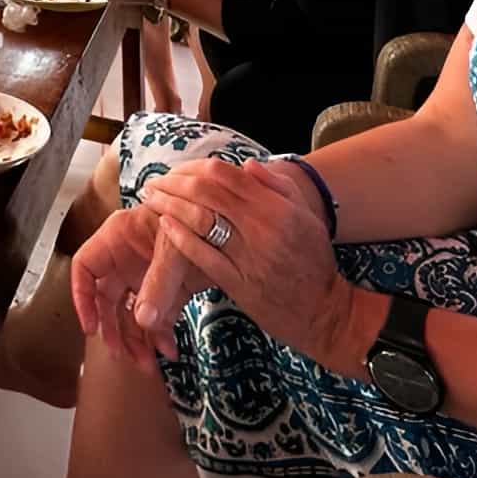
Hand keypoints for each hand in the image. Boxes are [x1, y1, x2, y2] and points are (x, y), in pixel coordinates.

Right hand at [69, 204, 203, 373]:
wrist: (229, 223)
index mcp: (118, 240)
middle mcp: (127, 260)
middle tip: (121, 355)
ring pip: (131, 314)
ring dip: (136, 340)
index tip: (91, 327)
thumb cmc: (194, 218)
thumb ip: (158, 283)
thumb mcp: (174, 248)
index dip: (82, 297)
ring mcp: (147, 276)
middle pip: (107, 299)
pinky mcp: (169, 289)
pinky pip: (157, 318)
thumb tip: (143, 321)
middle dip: (112, 329)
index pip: (85, 268)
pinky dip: (161, 336)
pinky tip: (169, 350)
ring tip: (147, 364)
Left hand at [141, 158, 371, 371]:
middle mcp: (262, 227)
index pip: (225, 174)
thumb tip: (247, 164)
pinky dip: (180, 237)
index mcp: (277, 208)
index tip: (175, 170)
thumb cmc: (315, 262)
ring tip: (151, 199)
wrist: (326, 313)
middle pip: (206, 192)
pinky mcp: (239, 284)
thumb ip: (278, 187)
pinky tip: (165, 225)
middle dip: (173, 183)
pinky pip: (203, 255)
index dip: (193, 167)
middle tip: (154, 182)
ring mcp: (249, 256)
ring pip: (200, 220)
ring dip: (169, 205)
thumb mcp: (306, 217)